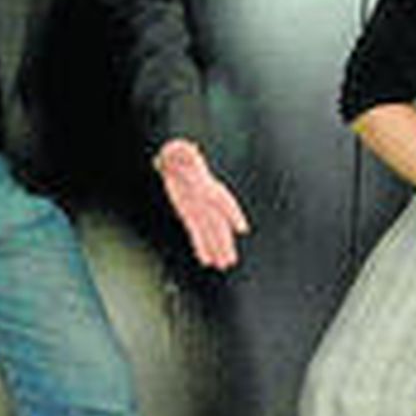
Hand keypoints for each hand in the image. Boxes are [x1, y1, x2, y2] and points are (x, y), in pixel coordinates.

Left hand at [154, 138, 249, 269]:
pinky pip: (196, 234)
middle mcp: (206, 200)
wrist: (173, 158)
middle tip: (231, 261)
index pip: (222, 201)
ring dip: (217, 249)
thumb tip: (186, 150)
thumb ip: (183, 152)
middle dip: (224, 242)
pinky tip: (205, 260)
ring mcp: (199, 209)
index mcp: (206, 184)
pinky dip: (201, 247)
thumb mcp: (179, 150)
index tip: (241, 228)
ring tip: (224, 265)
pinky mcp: (189, 215)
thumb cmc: (177, 152)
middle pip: (218, 224)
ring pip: (210, 233)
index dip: (233, 214)